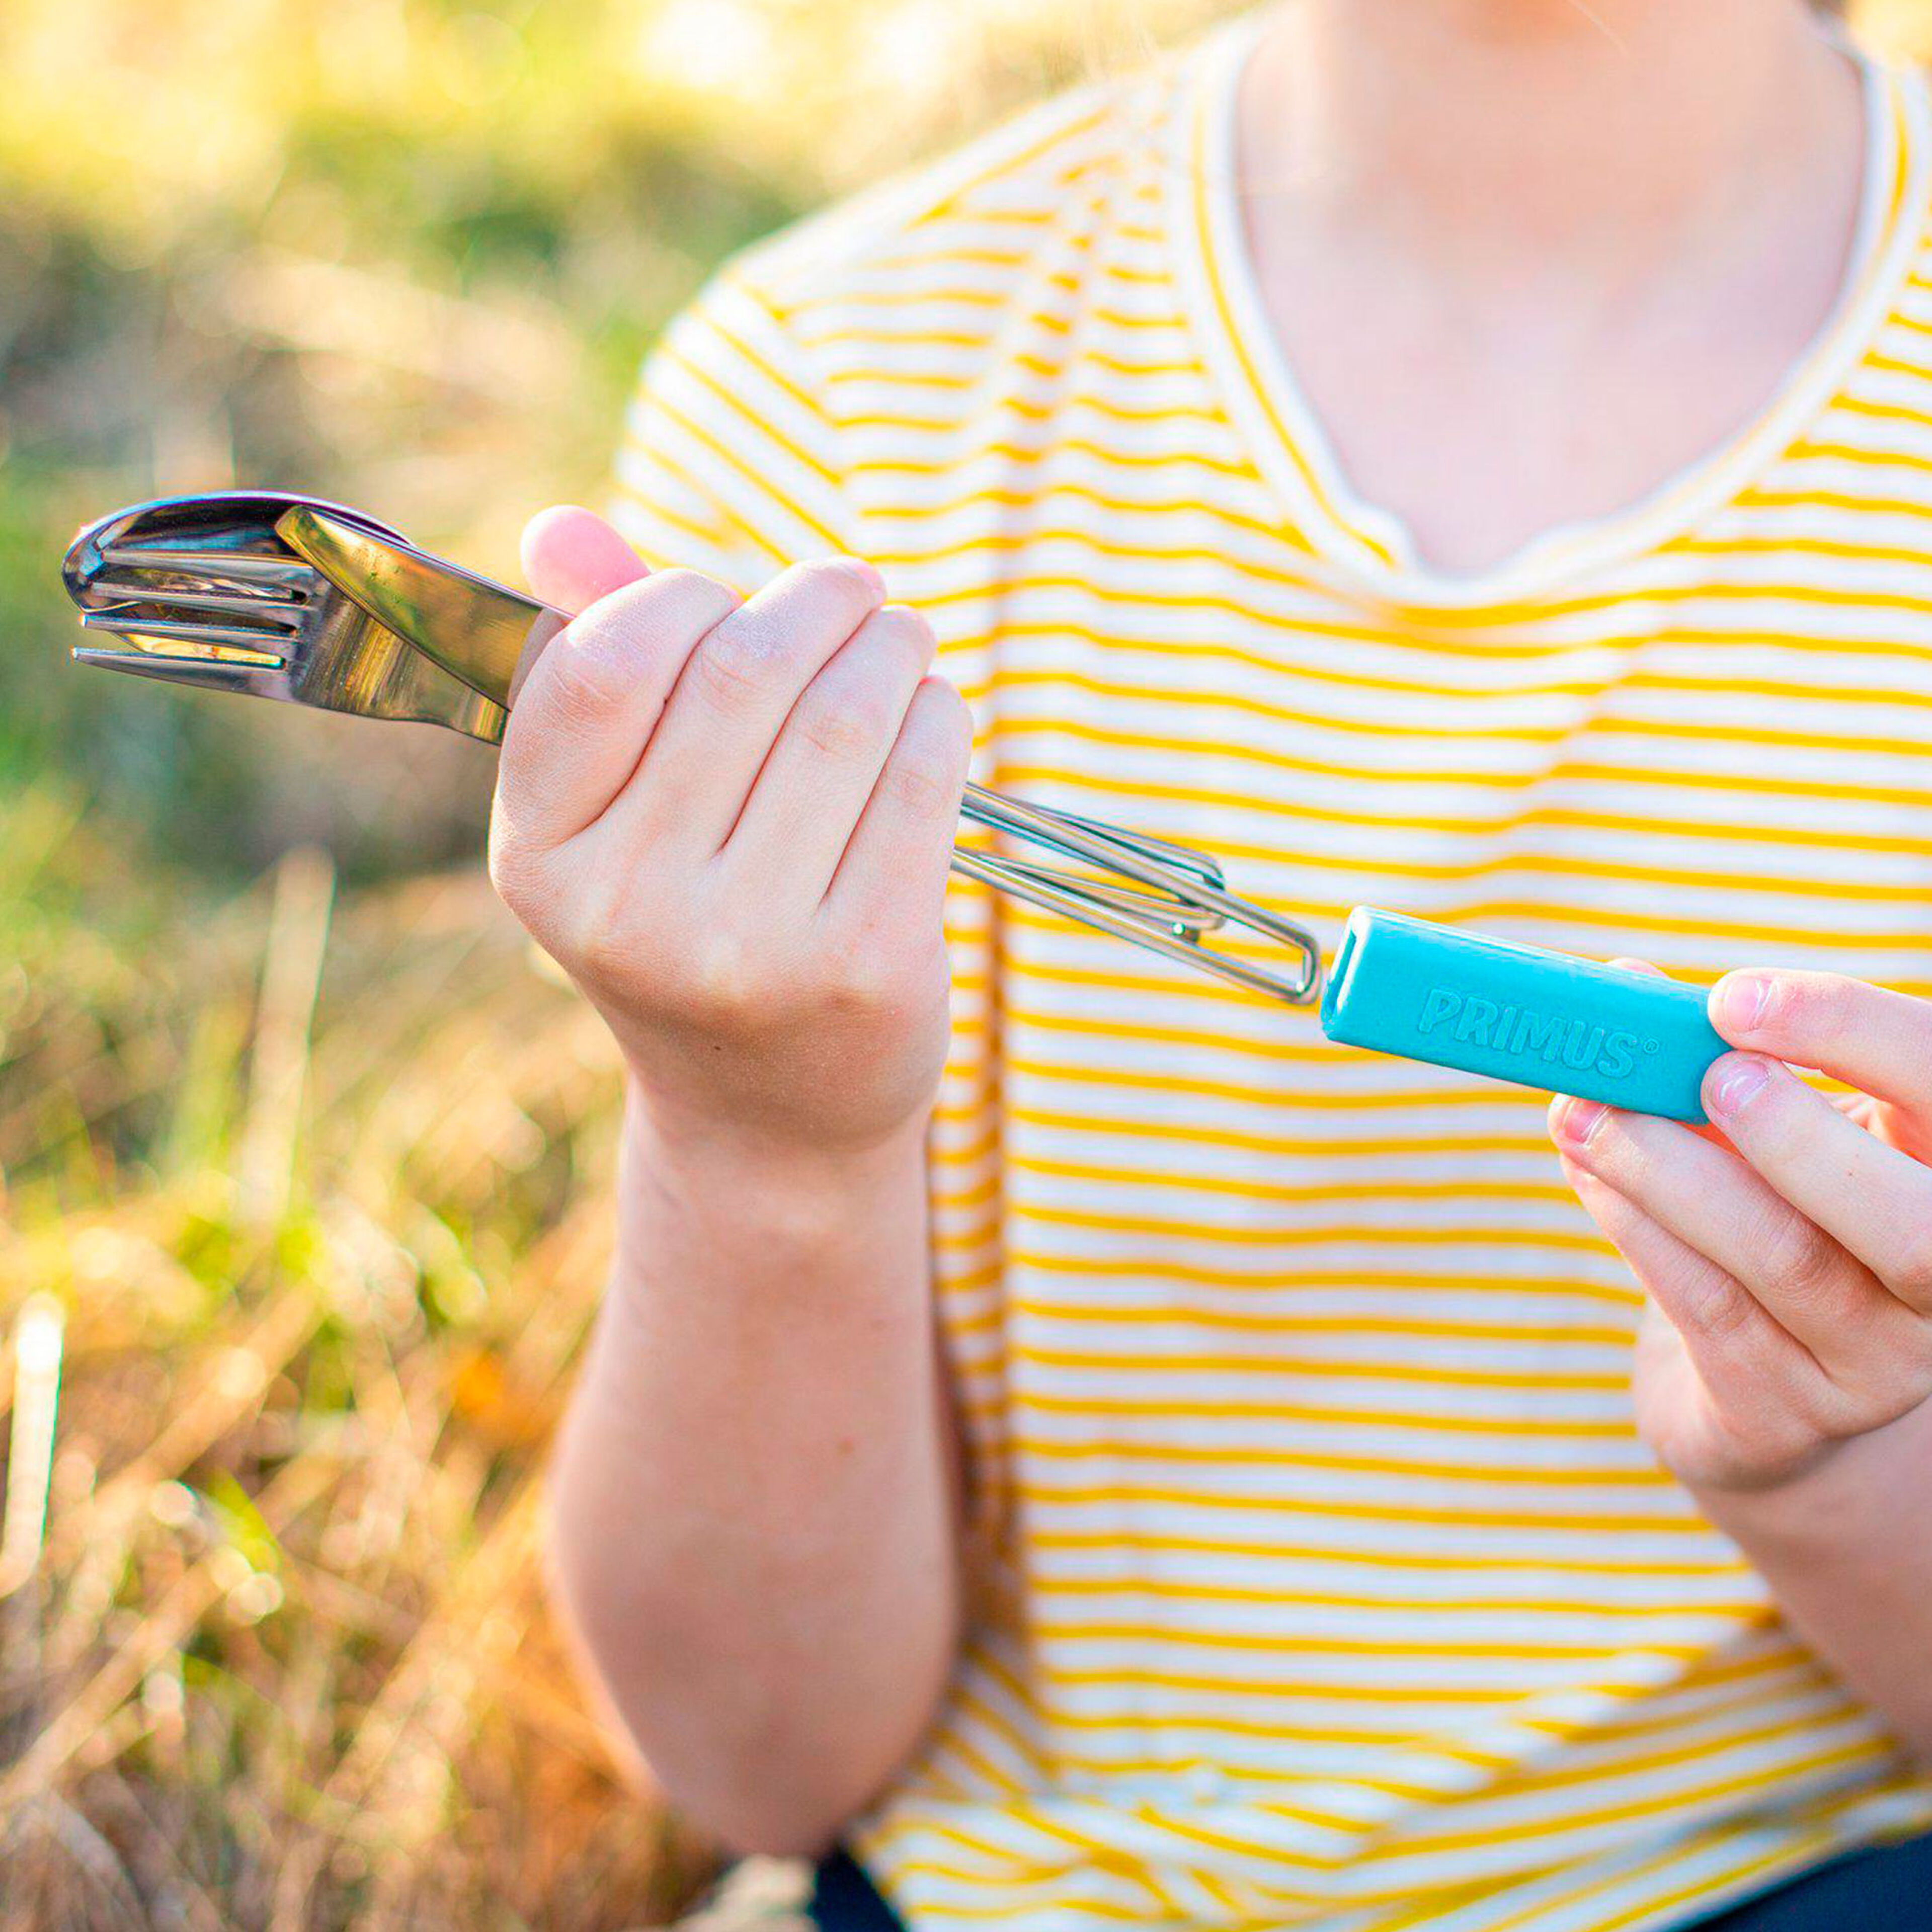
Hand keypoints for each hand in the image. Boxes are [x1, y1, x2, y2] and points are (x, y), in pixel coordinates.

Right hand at [488, 508, 971, 1159]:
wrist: (770, 1114)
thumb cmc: (692, 924)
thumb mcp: (614, 819)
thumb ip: (591, 663)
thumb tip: (557, 525)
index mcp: (541, 859)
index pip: (603, 662)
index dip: (681, 597)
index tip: (729, 598)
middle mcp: (631, 912)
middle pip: (741, 670)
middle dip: (816, 603)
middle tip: (853, 593)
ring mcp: (749, 948)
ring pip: (845, 713)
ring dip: (890, 648)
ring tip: (899, 644)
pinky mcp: (865, 964)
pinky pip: (922, 777)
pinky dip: (939, 717)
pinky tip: (932, 714)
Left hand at [1549, 965, 1931, 1495]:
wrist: (1772, 1380)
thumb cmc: (1782, 1210)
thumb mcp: (1780, 1129)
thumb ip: (1719, 1058)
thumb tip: (1619, 984)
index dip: (1853, 1034)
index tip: (1735, 998)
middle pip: (1909, 1226)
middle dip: (1794, 1137)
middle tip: (1706, 1077)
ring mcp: (1877, 1364)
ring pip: (1785, 1260)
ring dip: (1667, 1171)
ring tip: (1585, 1113)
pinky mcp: (1786, 1412)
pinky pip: (1707, 1306)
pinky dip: (1635, 1224)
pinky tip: (1587, 1170)